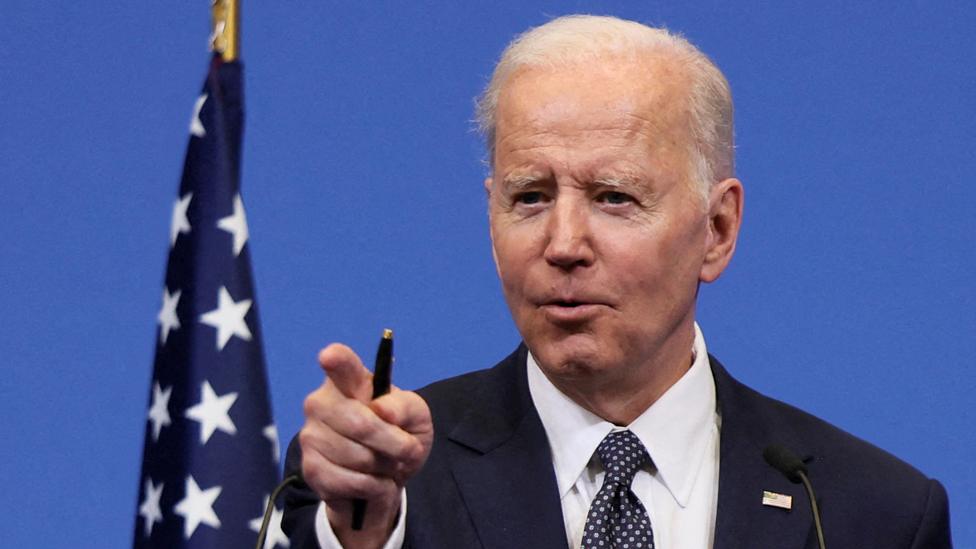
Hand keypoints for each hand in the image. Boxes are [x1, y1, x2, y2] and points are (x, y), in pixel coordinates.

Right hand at [300, 343, 433, 547]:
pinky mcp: (311, 469)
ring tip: (386, 465)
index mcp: (349, 381)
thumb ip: (404, 406)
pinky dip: (374, 487)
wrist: (386, 476)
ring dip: (386, 468)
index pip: (340, 364)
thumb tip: (382, 409)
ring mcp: (311, 436)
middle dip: (395, 444)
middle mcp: (321, 402)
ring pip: (359, 457)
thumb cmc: (399, 434)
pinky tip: (373, 482)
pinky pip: (351, 482)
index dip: (335, 359)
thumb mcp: (416, 416)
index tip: (330, 356)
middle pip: (360, 423)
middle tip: (407, 450)